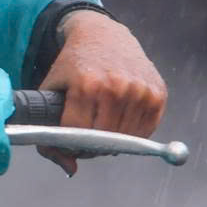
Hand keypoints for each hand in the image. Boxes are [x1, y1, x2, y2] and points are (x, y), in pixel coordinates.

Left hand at [37, 10, 165, 175]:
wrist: (103, 35)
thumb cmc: (74, 65)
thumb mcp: (51, 90)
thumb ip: (49, 133)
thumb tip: (71, 170)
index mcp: (86, 85)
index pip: (76, 135)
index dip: (69, 145)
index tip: (68, 141)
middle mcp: (116, 87)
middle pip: (102, 142)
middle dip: (90, 147)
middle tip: (85, 137)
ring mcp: (140, 90)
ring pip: (125, 141)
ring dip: (112, 142)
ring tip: (102, 126)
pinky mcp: (158, 94)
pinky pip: (146, 132)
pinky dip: (132, 134)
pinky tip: (119, 119)